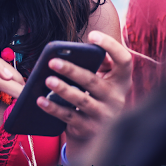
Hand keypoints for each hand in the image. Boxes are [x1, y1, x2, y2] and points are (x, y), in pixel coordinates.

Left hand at [35, 31, 131, 158]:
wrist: (98, 130)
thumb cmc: (95, 94)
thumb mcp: (102, 79)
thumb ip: (96, 63)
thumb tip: (74, 51)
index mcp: (121, 80)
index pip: (124, 60)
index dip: (111, 46)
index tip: (92, 35)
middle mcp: (116, 98)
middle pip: (93, 81)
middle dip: (72, 71)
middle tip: (52, 61)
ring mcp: (104, 115)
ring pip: (81, 100)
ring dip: (63, 89)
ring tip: (47, 80)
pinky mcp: (90, 129)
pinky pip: (69, 117)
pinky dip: (54, 108)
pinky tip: (40, 100)